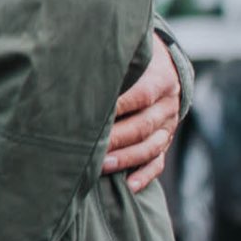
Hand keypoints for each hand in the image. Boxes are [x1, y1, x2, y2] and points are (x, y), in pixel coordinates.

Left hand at [105, 32, 179, 191]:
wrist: (165, 65)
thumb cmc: (132, 59)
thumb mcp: (128, 54)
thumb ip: (108, 61)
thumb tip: (72, 65)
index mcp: (160, 80)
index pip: (141, 95)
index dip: (119, 105)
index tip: (92, 113)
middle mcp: (168, 105)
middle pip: (143, 125)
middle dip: (117, 138)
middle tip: (91, 147)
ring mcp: (169, 125)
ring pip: (152, 146)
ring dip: (127, 158)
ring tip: (102, 166)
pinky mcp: (165, 140)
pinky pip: (158, 161)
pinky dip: (145, 175)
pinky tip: (129, 186)